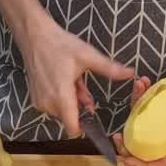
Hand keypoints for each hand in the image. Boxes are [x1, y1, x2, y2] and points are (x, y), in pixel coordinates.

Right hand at [19, 18, 132, 136]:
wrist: (35, 36)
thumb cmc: (59, 44)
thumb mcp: (88, 55)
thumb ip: (109, 68)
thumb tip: (131, 73)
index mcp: (61, 96)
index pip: (72, 128)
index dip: (85, 127)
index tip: (94, 117)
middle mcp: (48, 103)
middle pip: (71, 118)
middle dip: (80, 106)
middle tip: (82, 86)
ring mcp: (40, 101)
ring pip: (63, 111)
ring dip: (72, 101)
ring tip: (72, 80)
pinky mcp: (35, 99)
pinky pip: (54, 105)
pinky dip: (61, 97)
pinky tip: (63, 80)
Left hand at [112, 62, 165, 165]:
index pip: (160, 161)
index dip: (143, 165)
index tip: (128, 161)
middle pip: (143, 147)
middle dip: (126, 146)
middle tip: (117, 137)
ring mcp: (159, 120)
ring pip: (138, 124)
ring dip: (131, 112)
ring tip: (135, 92)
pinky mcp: (155, 105)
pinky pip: (141, 104)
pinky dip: (139, 93)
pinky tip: (141, 82)